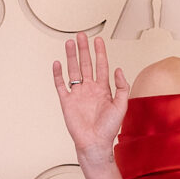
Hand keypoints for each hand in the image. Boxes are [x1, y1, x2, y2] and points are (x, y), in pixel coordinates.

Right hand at [53, 32, 129, 161]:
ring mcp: (78, 94)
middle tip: (82, 35)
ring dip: (72, 56)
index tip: (98, 40)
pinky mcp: (67, 102)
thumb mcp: (121, 106)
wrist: (95, 143)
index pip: (101, 66)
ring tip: (70, 43)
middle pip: (86, 64)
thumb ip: (122, 87)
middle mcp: (90, 89)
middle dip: (84, 49)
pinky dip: (58, 74)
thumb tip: (118, 69)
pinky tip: (58, 63)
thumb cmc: (109, 129)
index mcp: (103, 90)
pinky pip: (61, 85)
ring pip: (73, 70)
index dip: (100, 53)